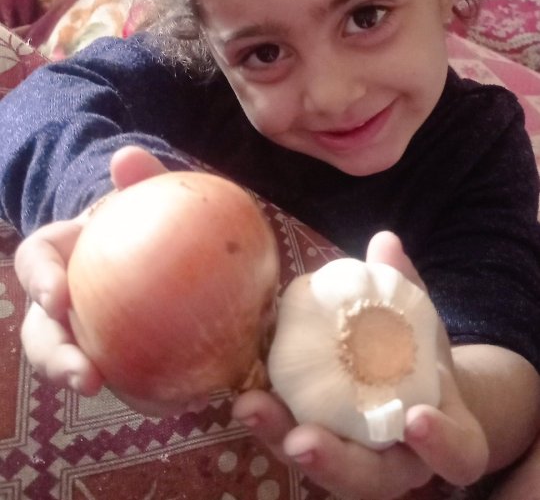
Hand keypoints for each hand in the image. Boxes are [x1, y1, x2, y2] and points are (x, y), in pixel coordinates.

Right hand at [17, 146, 167, 394]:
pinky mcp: (111, 351)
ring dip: (91, 383)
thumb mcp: (140, 194)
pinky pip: (123, 372)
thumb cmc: (139, 218)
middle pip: (42, 332)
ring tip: (125, 402)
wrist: (152, 242)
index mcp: (63, 255)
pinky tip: (171, 399)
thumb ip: (137, 177)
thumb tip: (128, 156)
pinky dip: (140, 389)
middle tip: (81, 375)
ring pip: (73, 361)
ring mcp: (84, 329)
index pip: (37, 261)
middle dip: (53, 356)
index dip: (38, 278)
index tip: (57, 296)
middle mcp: (63, 299)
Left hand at [232, 231, 488, 499]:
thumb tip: (385, 240)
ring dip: (283, 438)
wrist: (410, 386)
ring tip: (251, 406)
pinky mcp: (319, 444)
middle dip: (335, 461)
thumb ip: (407, 289)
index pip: (457, 455)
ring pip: (323, 467)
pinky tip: (243, 392)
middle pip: (371, 479)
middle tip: (302, 439)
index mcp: (444, 435)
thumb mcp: (421, 324)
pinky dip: (271, 418)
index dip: (440, 444)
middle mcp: (400, 462)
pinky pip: (294, 438)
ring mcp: (357, 460)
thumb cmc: (420, 357)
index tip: (417, 417)